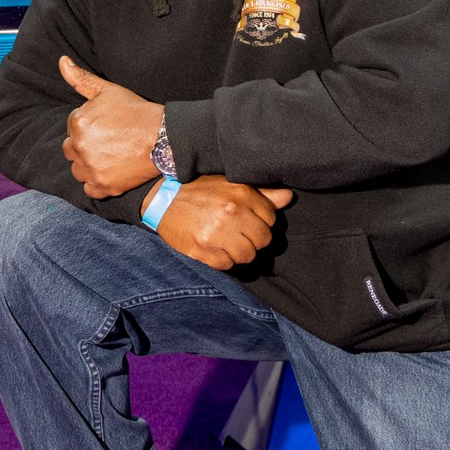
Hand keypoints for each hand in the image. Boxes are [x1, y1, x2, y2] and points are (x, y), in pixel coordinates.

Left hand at [60, 55, 162, 197]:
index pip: (73, 126)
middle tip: (110, 142)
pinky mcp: (103, 186)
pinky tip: (111, 172)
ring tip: (111, 156)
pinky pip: (89, 189)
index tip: (108, 126)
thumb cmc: (136, 111)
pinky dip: (98, 183)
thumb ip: (81, 78)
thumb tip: (62, 61)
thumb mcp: (108, 91)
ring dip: (89, 165)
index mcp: (78, 122)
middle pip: (71, 149)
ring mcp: (91, 169)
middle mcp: (80, 147)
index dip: (91, 125)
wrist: (164, 138)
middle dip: (85, 145)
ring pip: (78, 169)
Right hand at [151, 177, 292, 269]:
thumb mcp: (229, 184)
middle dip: (253, 240)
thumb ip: (261, 193)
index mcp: (241, 193)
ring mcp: (216, 232)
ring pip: (247, 256)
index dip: (261, 222)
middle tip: (238, 234)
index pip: (271, 219)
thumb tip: (289, 197)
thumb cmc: (198, 191)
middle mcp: (231, 212)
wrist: (160, 199)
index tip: (248, 220)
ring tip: (226, 243)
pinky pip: (226, 265)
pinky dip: (222, 260)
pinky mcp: (202, 249)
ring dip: (239, 253)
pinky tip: (213, 248)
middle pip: (263, 240)